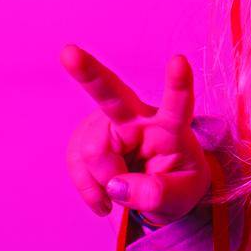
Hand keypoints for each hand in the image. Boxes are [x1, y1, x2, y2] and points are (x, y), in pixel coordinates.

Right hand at [61, 45, 211, 222]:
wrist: (159, 189)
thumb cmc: (177, 181)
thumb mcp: (182, 195)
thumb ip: (157, 194)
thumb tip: (117, 186)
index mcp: (170, 126)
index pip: (177, 105)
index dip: (178, 84)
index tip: (180, 60)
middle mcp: (136, 117)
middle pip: (111, 93)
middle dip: (88, 72)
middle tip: (68, 52)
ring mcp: (108, 125)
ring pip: (94, 152)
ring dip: (105, 181)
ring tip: (124, 190)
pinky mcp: (87, 139)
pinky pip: (77, 165)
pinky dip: (90, 189)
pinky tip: (105, 198)